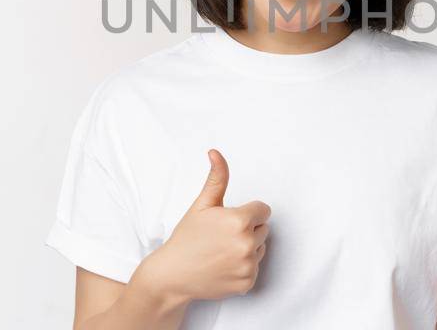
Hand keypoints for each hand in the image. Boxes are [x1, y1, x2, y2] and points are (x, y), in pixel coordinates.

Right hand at [137, 149, 270, 302]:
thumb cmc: (187, 238)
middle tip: (222, 236)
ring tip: (222, 251)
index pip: (263, 210)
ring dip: (247, 248)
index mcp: (239, 221)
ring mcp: (248, 265)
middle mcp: (247, 244)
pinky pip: (255, 268)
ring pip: (260, 248)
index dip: (247, 212)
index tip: (229, 220)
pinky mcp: (247, 282)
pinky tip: (223, 266)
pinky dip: (243, 268)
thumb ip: (216, 179)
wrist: (173, 274)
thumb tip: (216, 153)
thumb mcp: (201, 205)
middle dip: (247, 229)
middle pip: (263, 228)